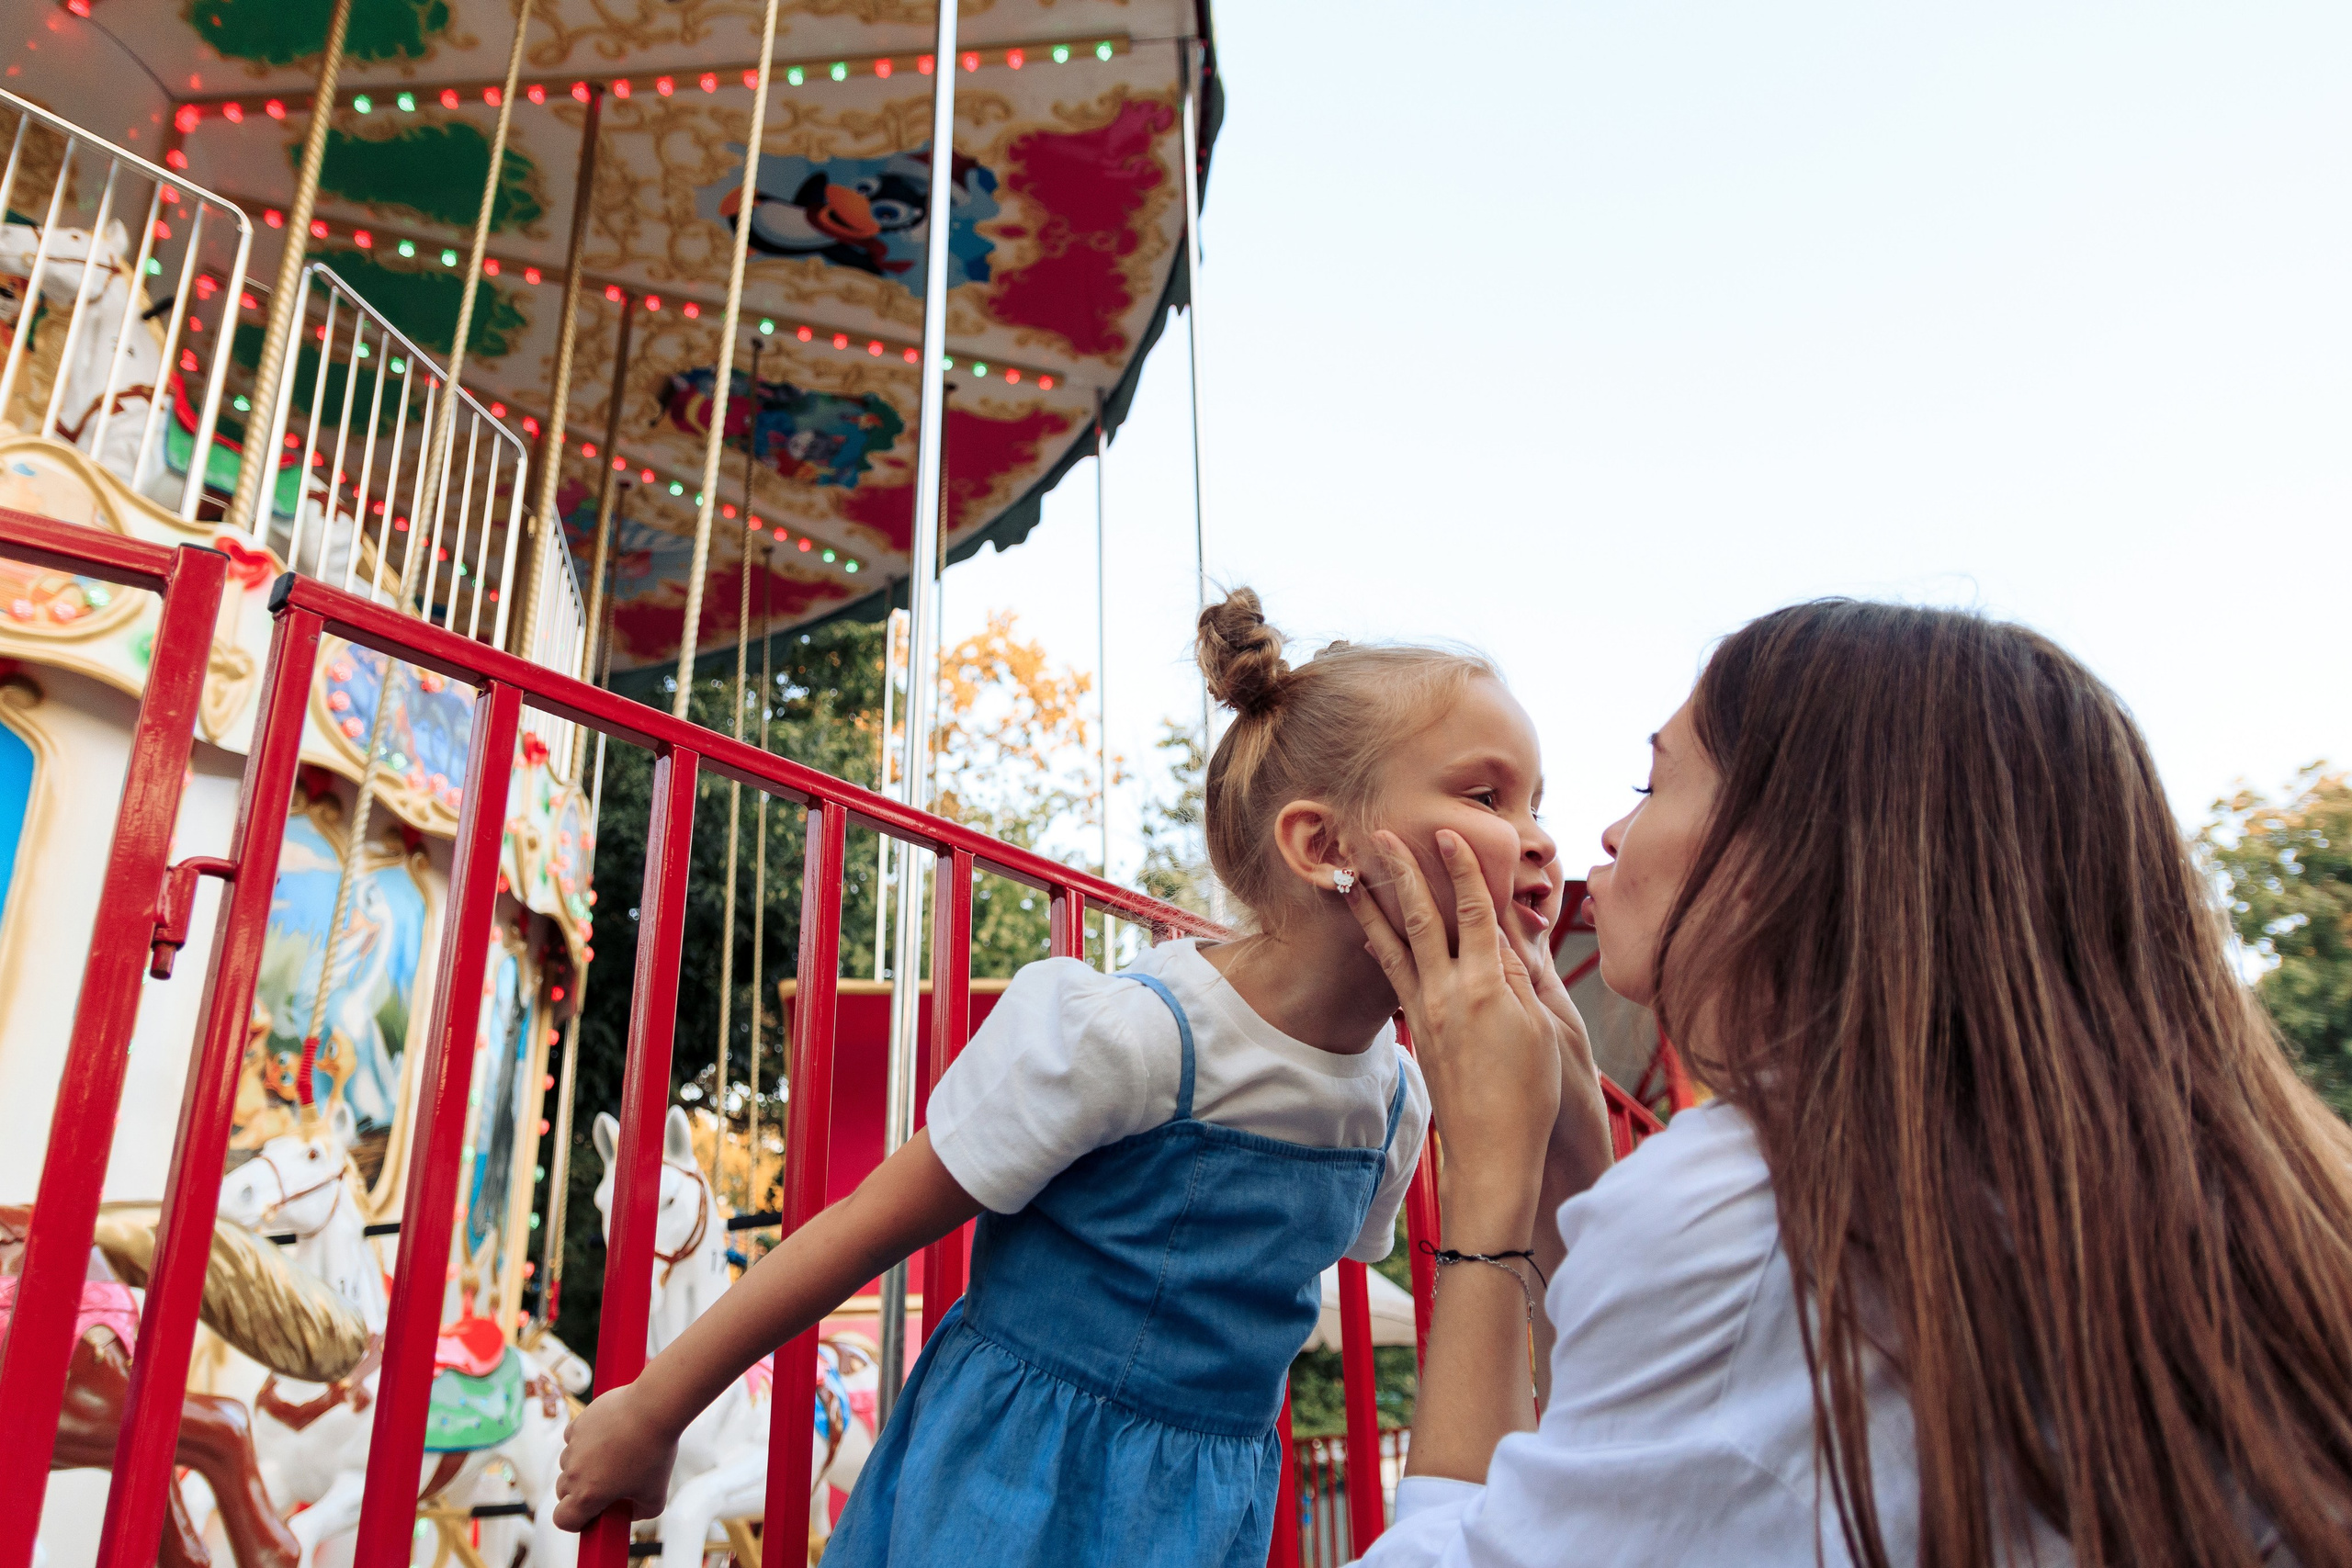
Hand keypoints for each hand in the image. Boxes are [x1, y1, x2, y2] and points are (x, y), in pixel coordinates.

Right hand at [551, 1382, 678, 1530]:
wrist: (653, 1409)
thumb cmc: (655, 1453)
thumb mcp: (656, 1496)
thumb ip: (640, 1513)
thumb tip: (629, 1512)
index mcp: (588, 1496)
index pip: (562, 1520)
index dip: (575, 1522)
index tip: (592, 1514)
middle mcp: (574, 1472)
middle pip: (563, 1492)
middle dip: (580, 1493)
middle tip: (607, 1485)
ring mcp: (573, 1446)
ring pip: (568, 1464)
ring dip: (582, 1465)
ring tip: (612, 1457)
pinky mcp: (578, 1423)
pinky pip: (573, 1439)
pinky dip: (585, 1441)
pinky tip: (608, 1436)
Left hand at [1349, 829, 1564, 1249]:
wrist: (1492, 1149)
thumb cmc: (1530, 1093)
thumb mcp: (1542, 1028)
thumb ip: (1520, 975)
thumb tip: (1506, 931)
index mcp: (1489, 988)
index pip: (1475, 913)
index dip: (1463, 870)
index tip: (1448, 834)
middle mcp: (1450, 993)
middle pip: (1423, 918)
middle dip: (1401, 873)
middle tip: (1380, 835)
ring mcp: (1427, 1011)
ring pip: (1396, 945)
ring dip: (1374, 906)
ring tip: (1351, 876)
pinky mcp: (1417, 1030)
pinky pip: (1395, 978)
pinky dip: (1381, 949)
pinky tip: (1368, 934)